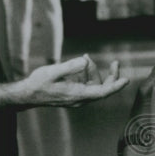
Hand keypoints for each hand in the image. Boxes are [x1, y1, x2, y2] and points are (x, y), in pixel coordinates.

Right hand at [12, 55, 127, 107]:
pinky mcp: (74, 94)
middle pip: (103, 89)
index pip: (102, 92)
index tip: (127, 80)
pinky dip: (87, 74)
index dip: (115, 86)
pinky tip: (81, 63)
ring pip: (95, 85)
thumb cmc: (38, 83)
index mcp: (77, 94)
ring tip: (85, 57)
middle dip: (111, 76)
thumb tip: (84, 61)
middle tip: (116, 62)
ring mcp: (77, 97)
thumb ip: (69, 66)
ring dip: (94, 71)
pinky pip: (87, 85)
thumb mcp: (53, 72)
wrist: (28, 94)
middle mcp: (80, 98)